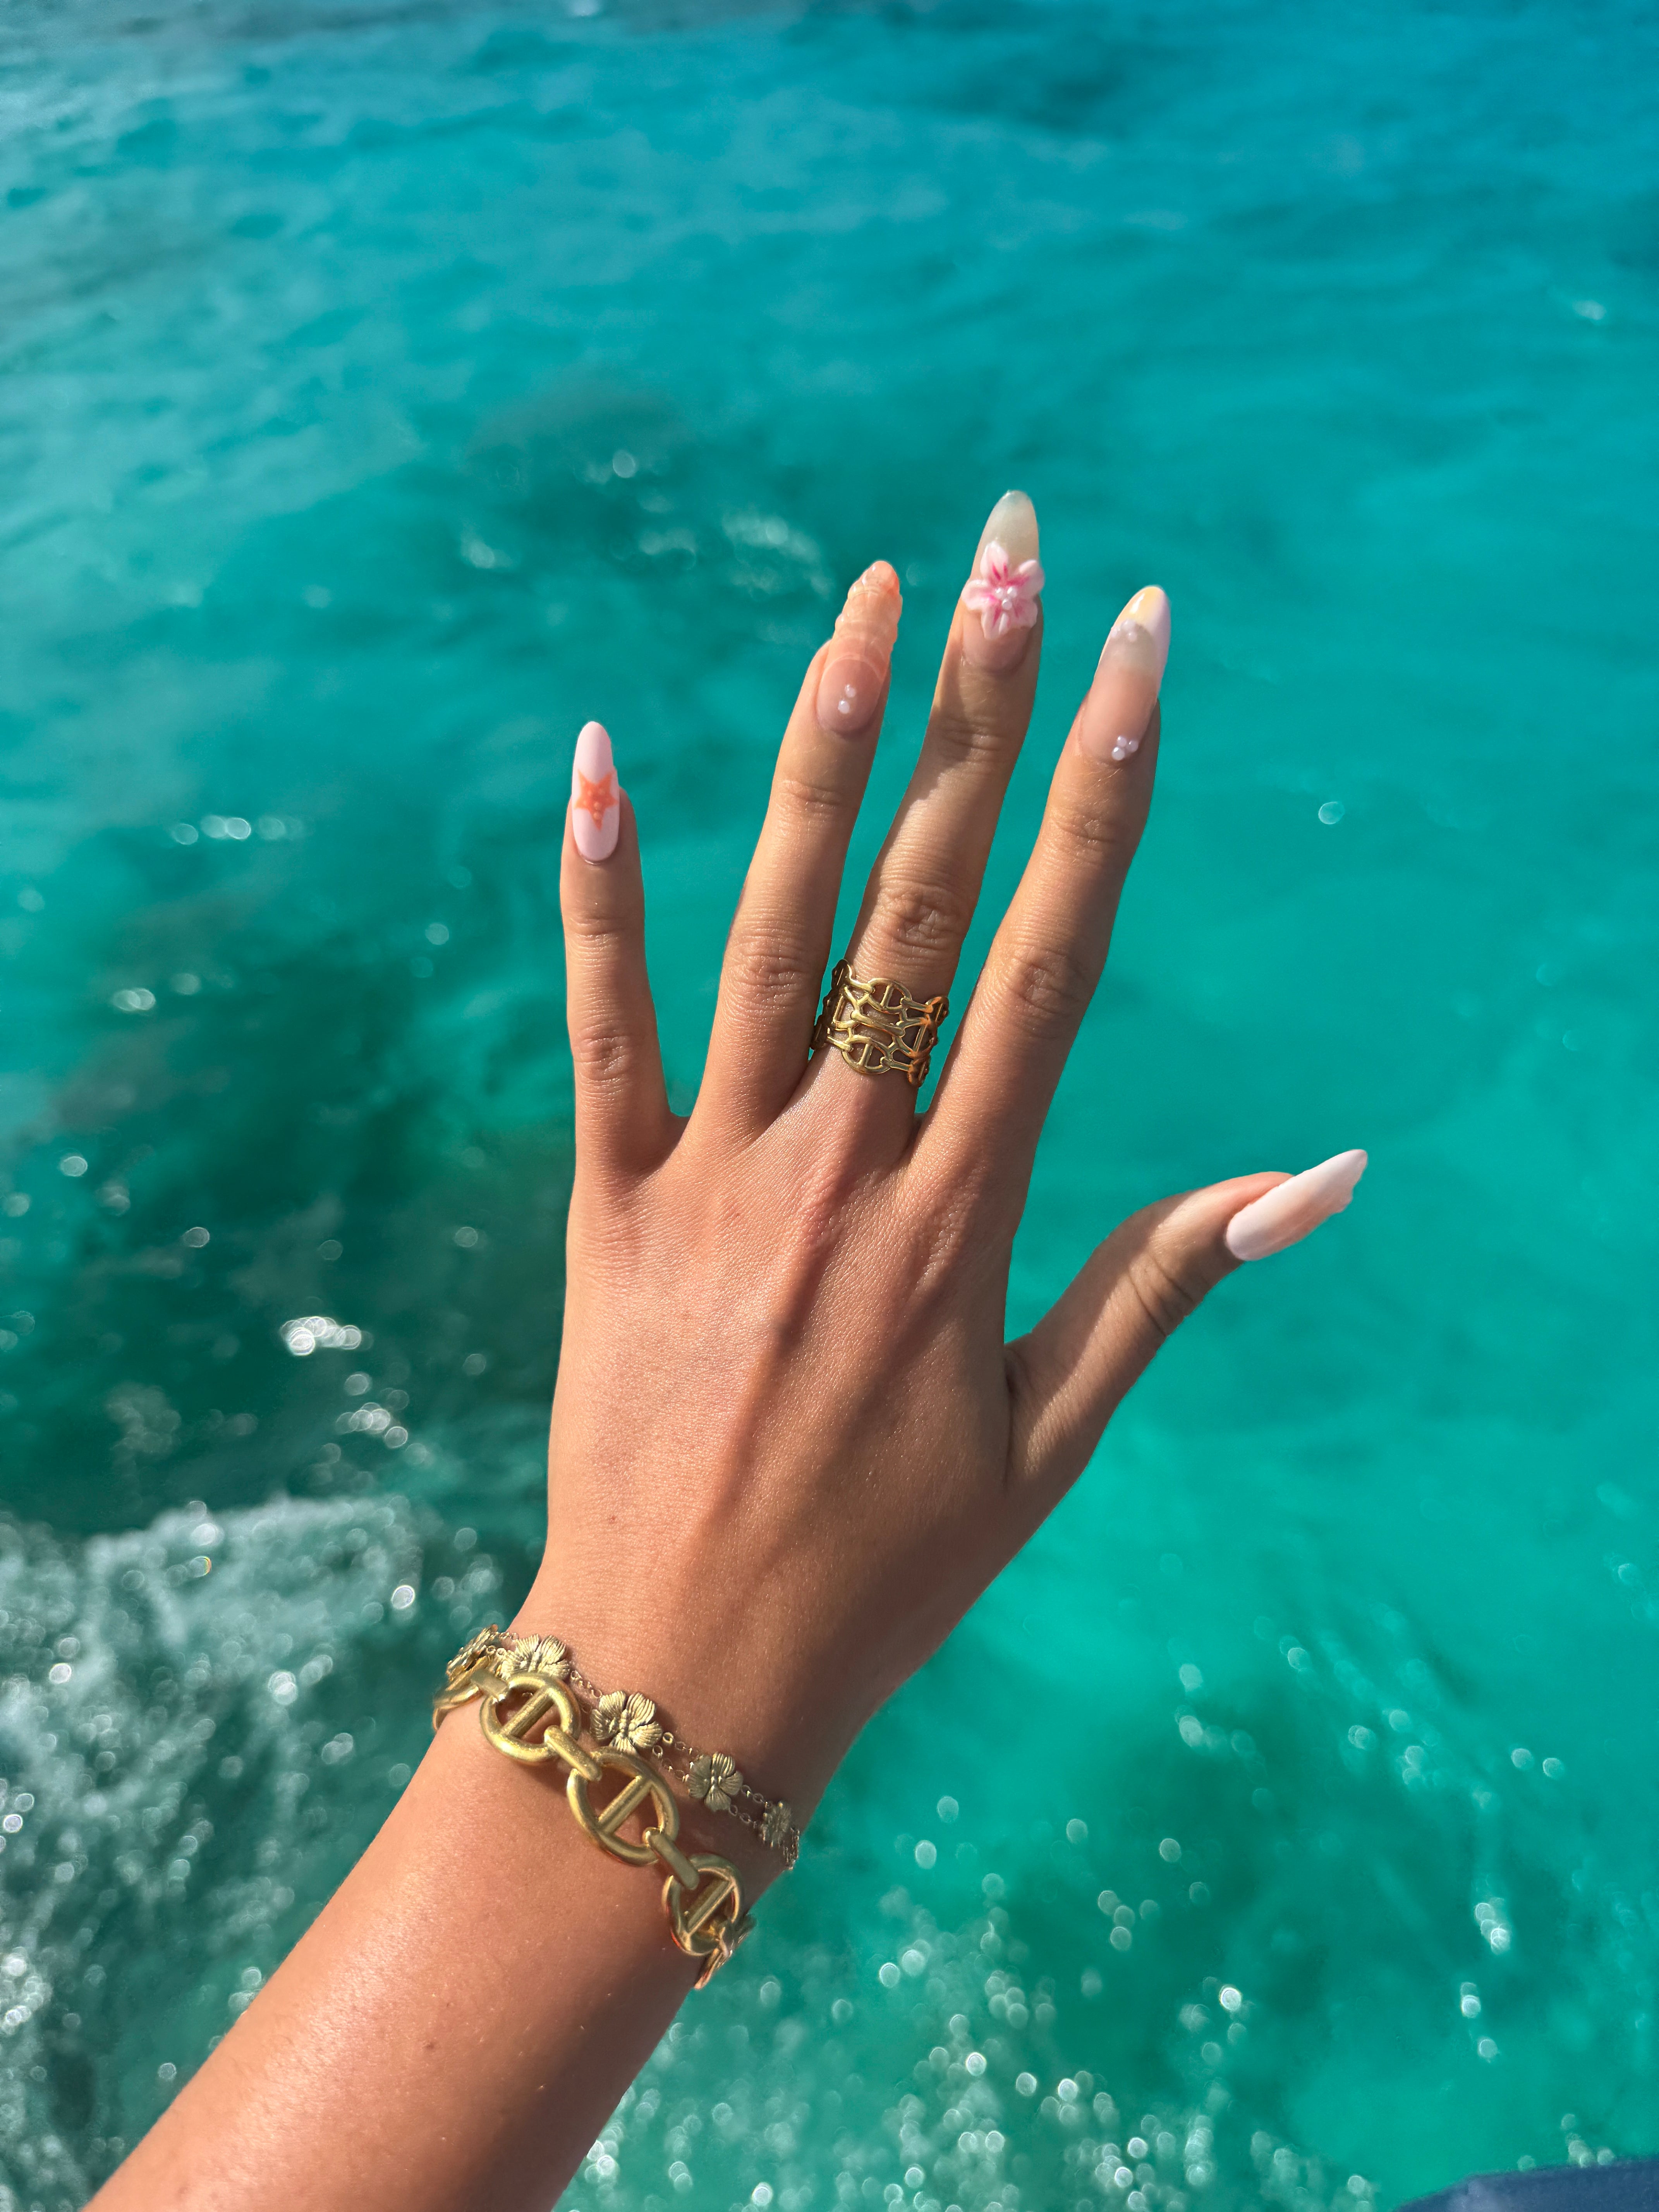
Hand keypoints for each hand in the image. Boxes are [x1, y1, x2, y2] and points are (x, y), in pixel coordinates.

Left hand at [524, 491, 1363, 1850]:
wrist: (686, 1674)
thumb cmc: (888, 1567)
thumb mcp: (1050, 1439)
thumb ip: (1167, 1282)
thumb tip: (1319, 1176)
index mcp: (964, 1218)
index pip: (1052, 957)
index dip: (1102, 794)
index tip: (1140, 655)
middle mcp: (844, 1170)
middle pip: (920, 902)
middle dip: (975, 715)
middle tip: (1010, 555)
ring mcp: (715, 1178)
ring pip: (774, 929)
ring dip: (820, 754)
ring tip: (861, 605)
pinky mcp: (606, 1206)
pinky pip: (599, 1025)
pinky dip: (595, 893)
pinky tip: (592, 759)